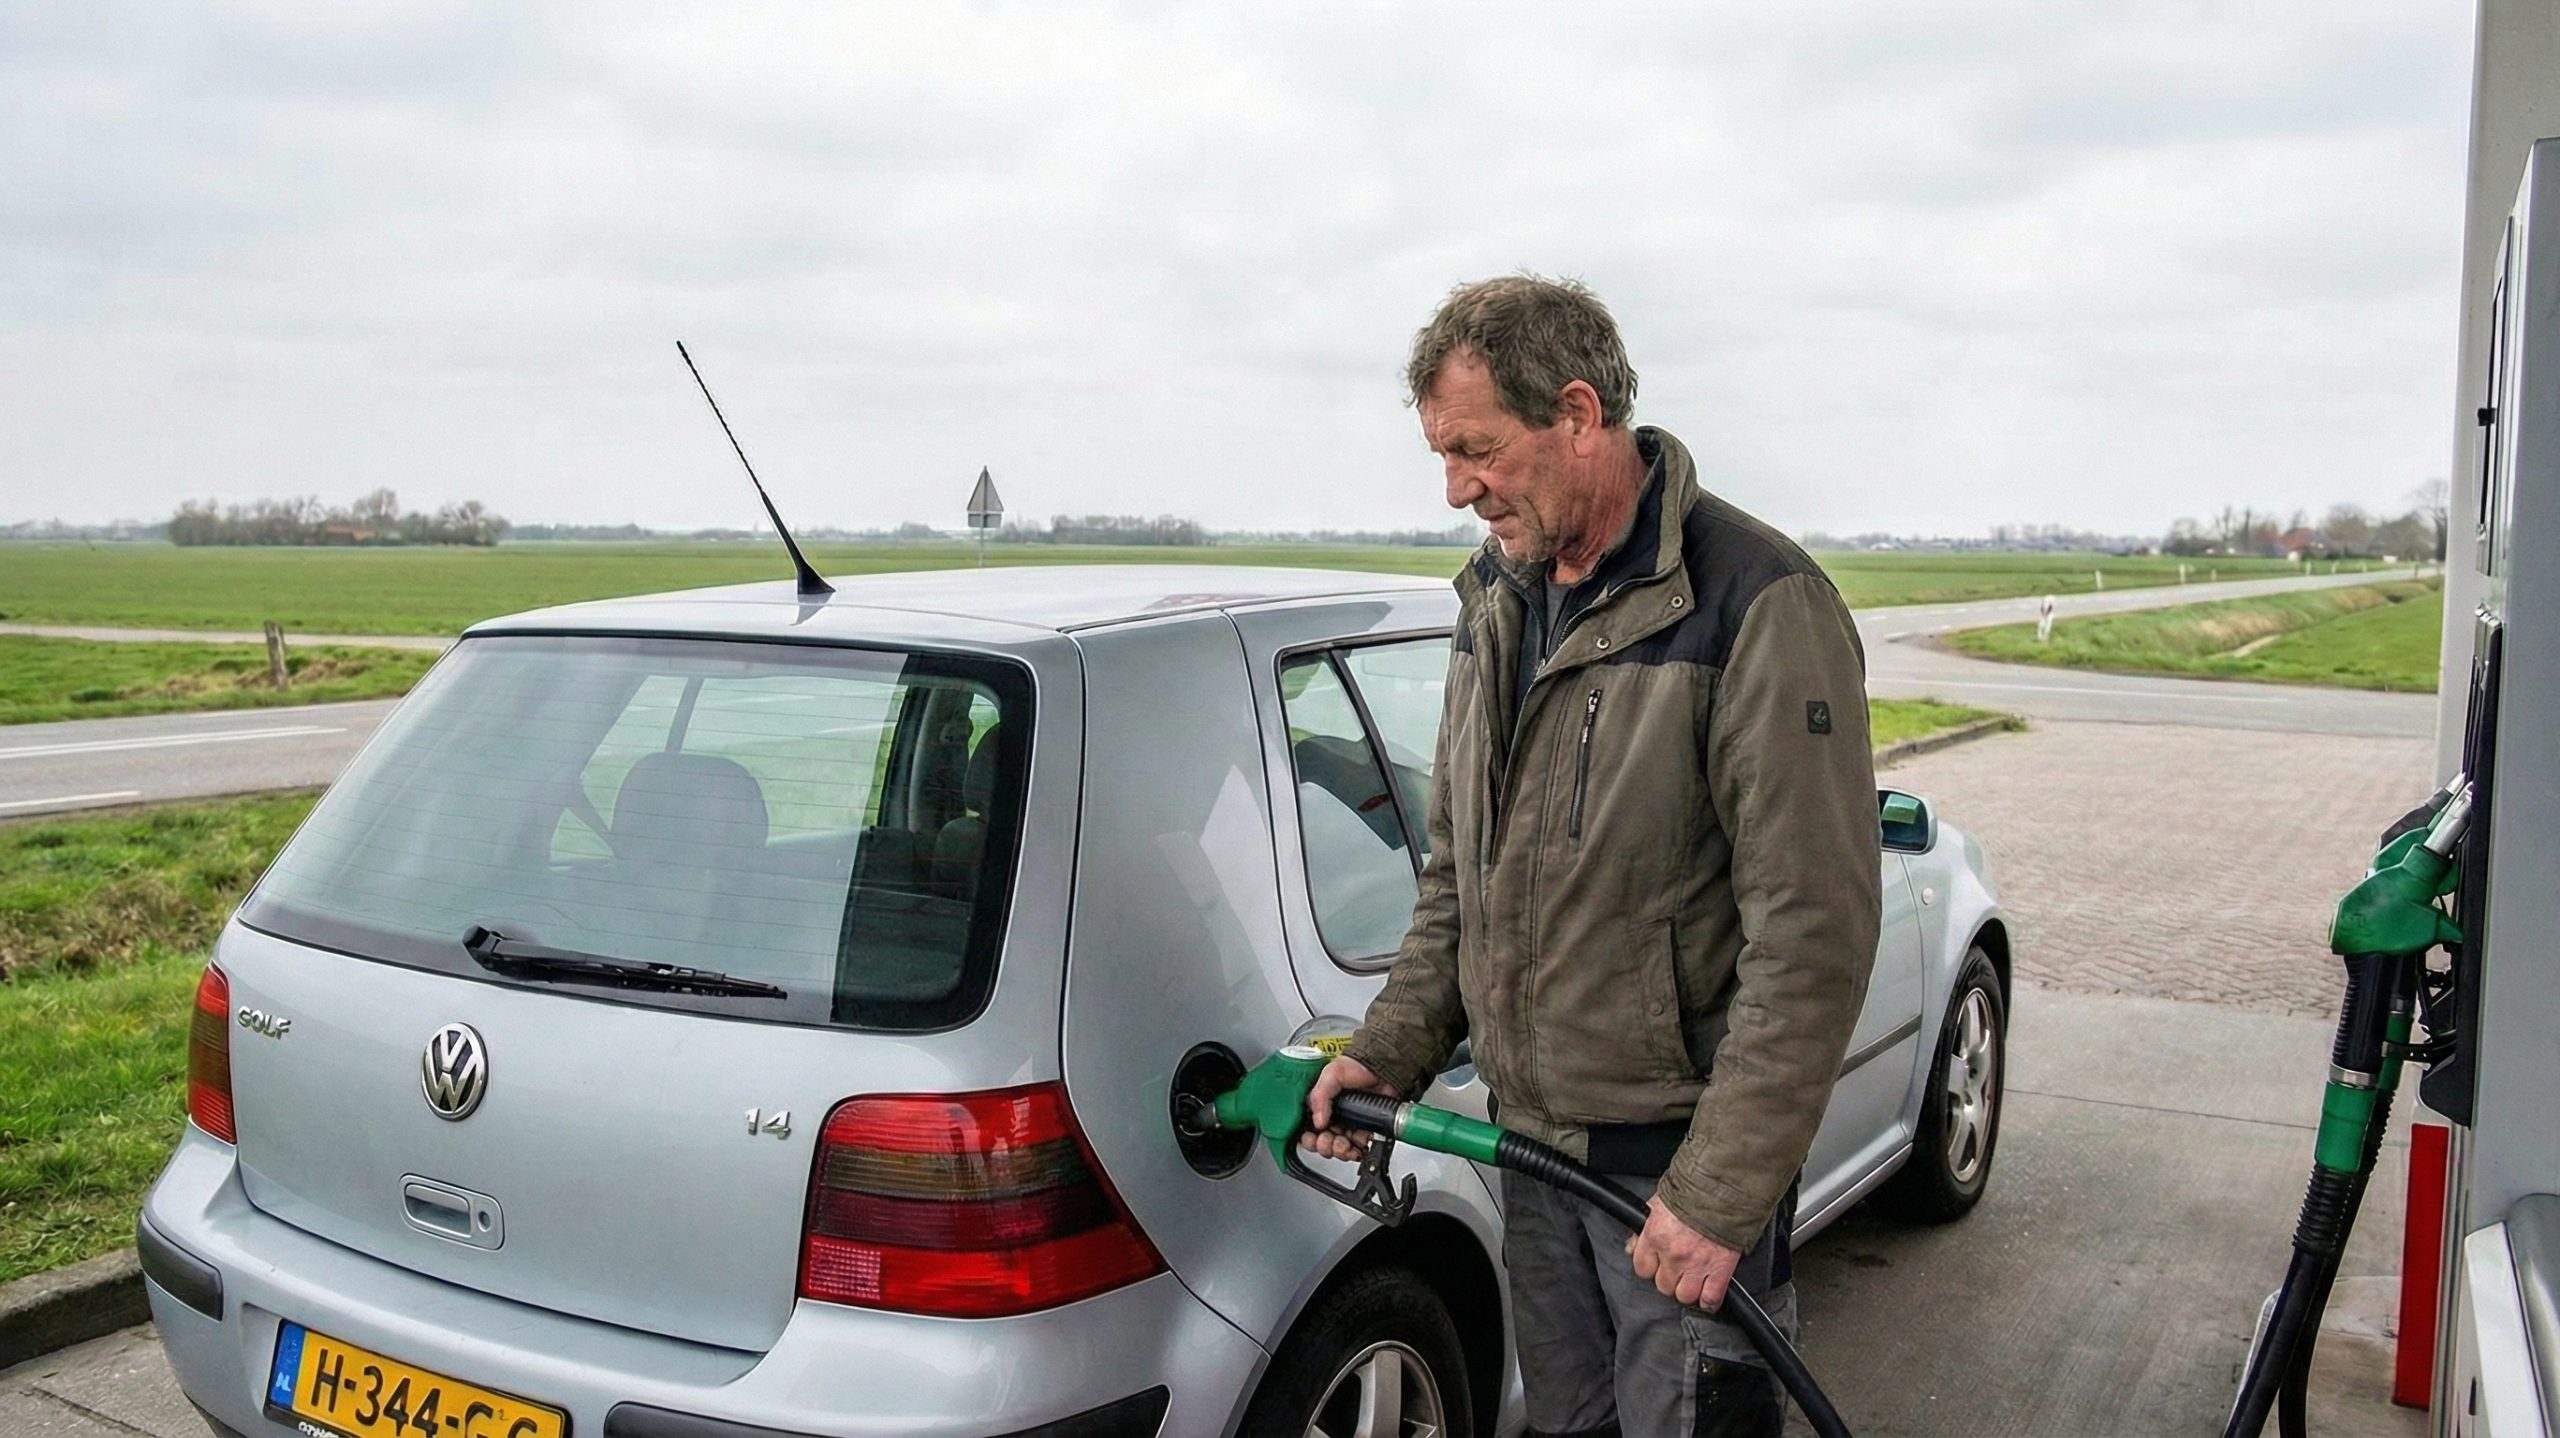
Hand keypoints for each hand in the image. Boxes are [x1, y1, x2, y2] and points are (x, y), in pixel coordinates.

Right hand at [1298, 1056, 1398, 1162]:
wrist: (1384, 1069)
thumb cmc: (1358, 1066)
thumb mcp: (1332, 1074)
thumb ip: (1320, 1095)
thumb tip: (1318, 1122)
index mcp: (1320, 1105)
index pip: (1307, 1128)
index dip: (1308, 1138)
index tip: (1313, 1139)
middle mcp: (1333, 1116)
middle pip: (1322, 1142)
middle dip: (1325, 1146)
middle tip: (1329, 1140)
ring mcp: (1349, 1124)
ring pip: (1339, 1148)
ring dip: (1340, 1150)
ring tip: (1344, 1144)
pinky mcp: (1364, 1129)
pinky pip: (1357, 1148)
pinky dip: (1357, 1150)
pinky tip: (1357, 1145)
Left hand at [1626, 1196, 1742, 1308]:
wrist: (1726, 1188)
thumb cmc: (1694, 1191)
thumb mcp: (1659, 1202)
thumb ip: (1644, 1226)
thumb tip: (1632, 1246)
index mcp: (1655, 1236)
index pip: (1642, 1268)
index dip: (1650, 1267)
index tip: (1657, 1264)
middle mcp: (1673, 1254)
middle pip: (1663, 1286)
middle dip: (1669, 1279)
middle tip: (1677, 1269)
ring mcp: (1696, 1265)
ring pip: (1684, 1296)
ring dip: (1687, 1290)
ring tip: (1692, 1280)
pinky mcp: (1720, 1270)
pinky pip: (1710, 1299)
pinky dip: (1709, 1302)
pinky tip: (1708, 1296)